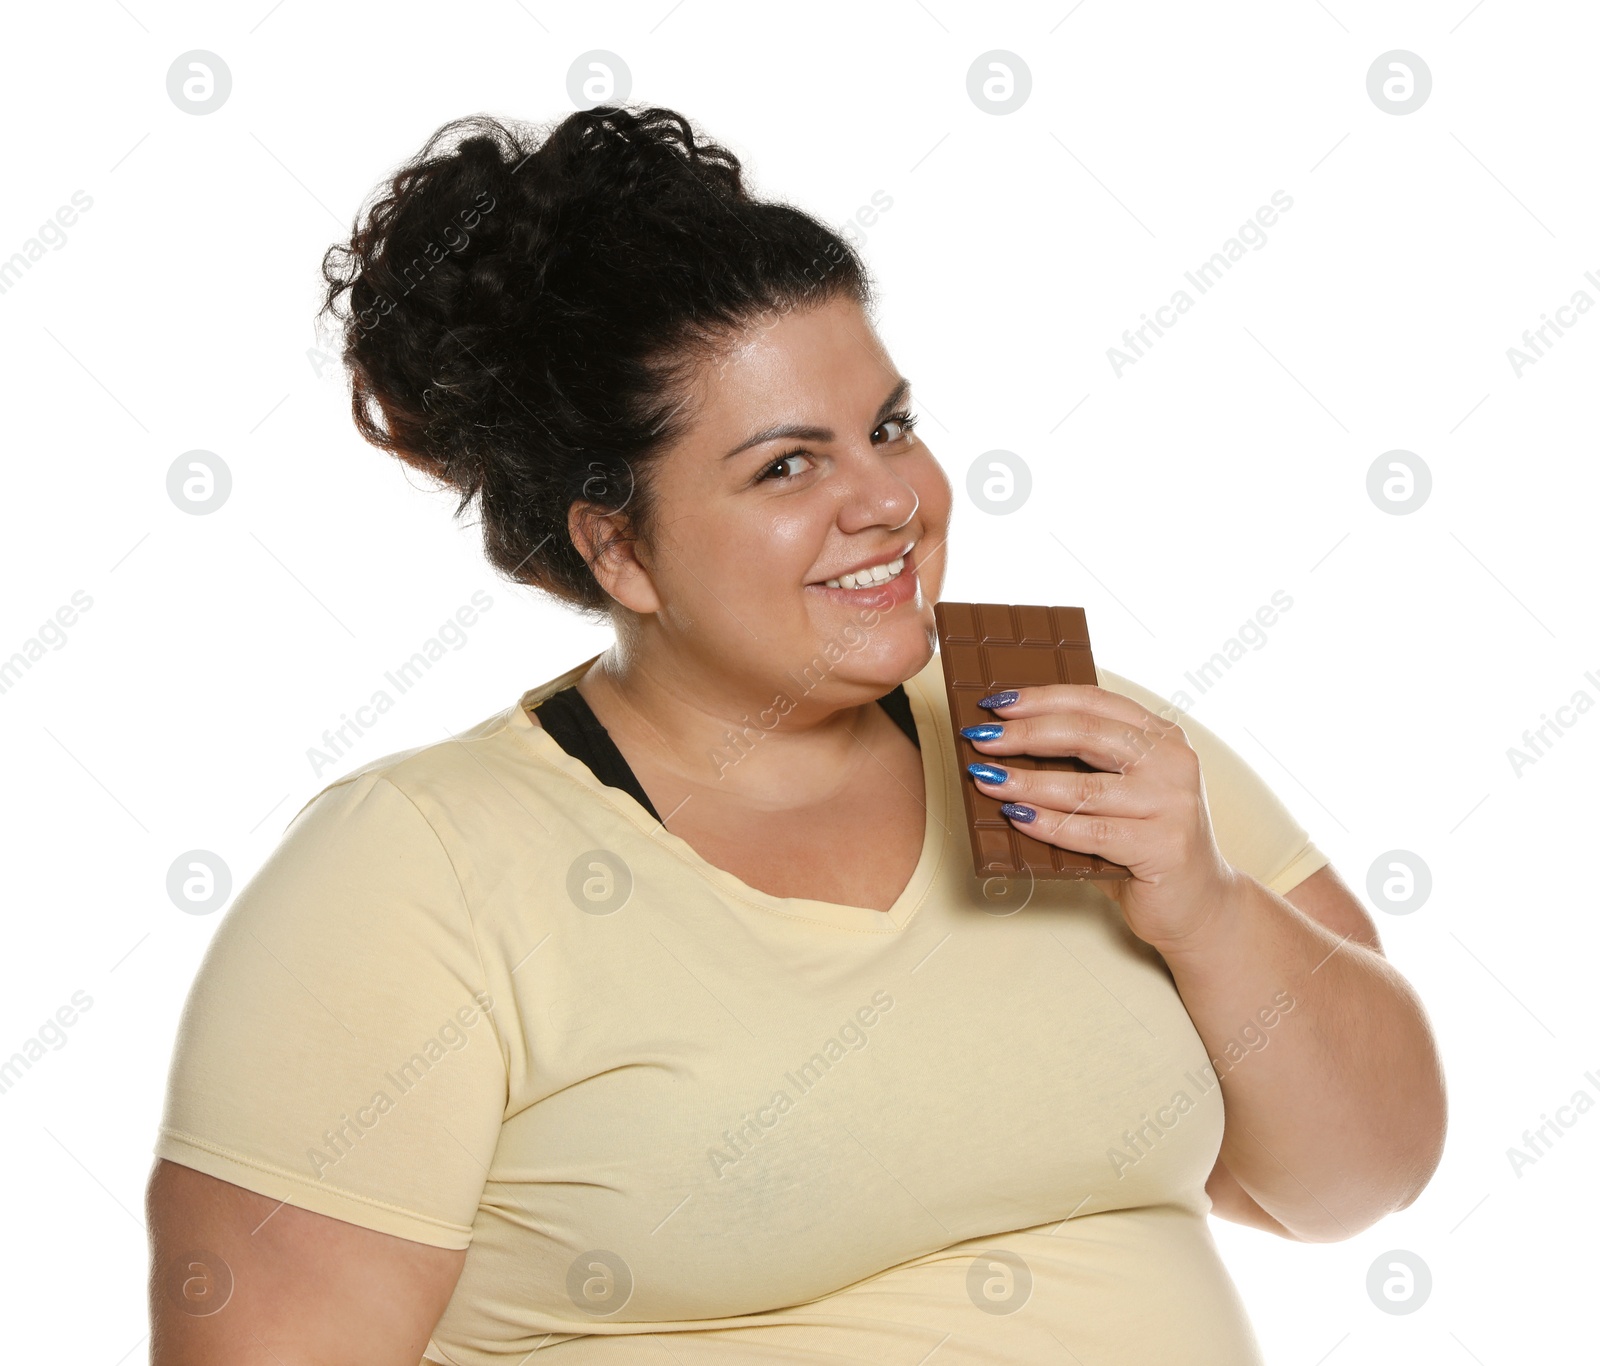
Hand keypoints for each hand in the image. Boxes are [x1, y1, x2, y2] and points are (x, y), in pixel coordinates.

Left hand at [962, 683, 1239, 955]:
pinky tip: (1017, 817)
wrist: (1201, 904)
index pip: (1094, 702)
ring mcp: (1172, 803)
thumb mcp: (1125, 792)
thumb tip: (1006, 752)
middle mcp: (1173, 761)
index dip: (1041, 698)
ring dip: (1026, 782)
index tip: (996, 704)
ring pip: (1082, 786)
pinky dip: (1048, 824)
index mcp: (1163, 736)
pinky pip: (1090, 831)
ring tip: (987, 780)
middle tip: (982, 738)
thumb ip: (1085, 768)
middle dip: (1024, 734)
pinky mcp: (1163, 846)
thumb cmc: (1148, 843)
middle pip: (1085, 734)